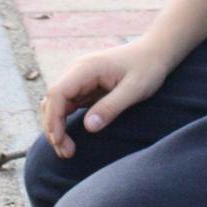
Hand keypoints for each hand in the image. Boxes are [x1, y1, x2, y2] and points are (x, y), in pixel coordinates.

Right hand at [41, 40, 169, 157]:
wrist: (154, 52)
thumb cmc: (147, 68)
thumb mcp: (135, 88)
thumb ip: (112, 106)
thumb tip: (89, 127)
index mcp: (86, 68)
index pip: (57, 93)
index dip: (53, 118)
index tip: (59, 141)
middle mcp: (77, 72)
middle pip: (52, 101)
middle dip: (54, 128)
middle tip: (66, 153)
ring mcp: (79, 79)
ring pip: (57, 105)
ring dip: (57, 127)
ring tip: (66, 151)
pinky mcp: (85, 87)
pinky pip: (67, 106)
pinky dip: (65, 123)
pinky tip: (69, 139)